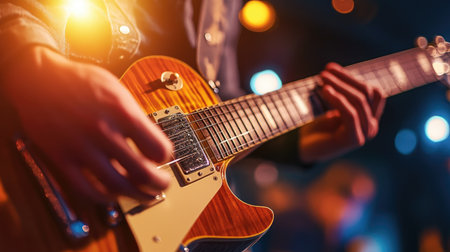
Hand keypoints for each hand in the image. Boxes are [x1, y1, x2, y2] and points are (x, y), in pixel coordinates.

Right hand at [1, 46, 172, 203]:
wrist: (39, 78)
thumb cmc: (80, 81)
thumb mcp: (117, 90)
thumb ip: (135, 118)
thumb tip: (152, 143)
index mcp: (122, 112)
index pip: (158, 148)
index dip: (165, 157)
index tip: (163, 157)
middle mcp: (104, 131)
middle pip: (142, 173)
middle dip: (159, 184)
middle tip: (161, 184)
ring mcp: (82, 147)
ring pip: (117, 185)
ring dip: (136, 195)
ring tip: (144, 195)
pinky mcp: (62, 158)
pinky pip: (86, 189)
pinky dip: (104, 197)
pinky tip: (112, 194)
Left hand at [299, 63, 384, 162]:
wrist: (302, 148)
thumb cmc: (315, 126)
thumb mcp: (330, 106)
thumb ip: (339, 92)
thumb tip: (333, 68)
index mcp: (369, 117)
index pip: (373, 92)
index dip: (353, 77)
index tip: (331, 68)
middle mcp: (371, 126)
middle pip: (367, 93)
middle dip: (345, 78)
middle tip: (324, 71)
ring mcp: (365, 133)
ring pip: (359, 101)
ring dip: (339, 86)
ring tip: (321, 78)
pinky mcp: (354, 139)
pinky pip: (351, 113)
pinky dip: (338, 99)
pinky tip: (324, 90)